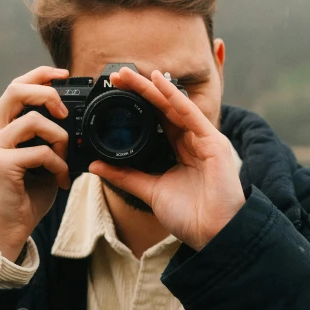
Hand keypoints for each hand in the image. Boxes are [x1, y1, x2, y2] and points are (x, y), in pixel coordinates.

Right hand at [0, 66, 70, 260]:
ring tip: (64, 159)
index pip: (16, 87)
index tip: (64, 74)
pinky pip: (39, 152)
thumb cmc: (26, 195)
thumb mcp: (40, 159)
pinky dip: (57, 164)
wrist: (8, 230)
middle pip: (16, 90)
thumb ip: (48, 137)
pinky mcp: (0, 164)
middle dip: (47, 94)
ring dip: (58, 138)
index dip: (40, 75)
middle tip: (65, 111)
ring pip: (32, 121)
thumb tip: (74, 120)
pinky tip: (59, 179)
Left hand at [89, 67, 244, 249]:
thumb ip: (125, 176)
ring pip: (174, 107)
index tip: (116, 90)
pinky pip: (191, 115)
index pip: (156, 119)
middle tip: (118, 74)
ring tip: (131, 74)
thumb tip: (96, 166)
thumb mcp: (150, 191)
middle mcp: (192, 141)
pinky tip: (160, 83)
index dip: (137, 103)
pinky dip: (175, 98)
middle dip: (141, 90)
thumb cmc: (190, 216)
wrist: (213, 236)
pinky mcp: (213, 143)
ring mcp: (204, 140)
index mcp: (180, 150)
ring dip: (153, 88)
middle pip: (163, 109)